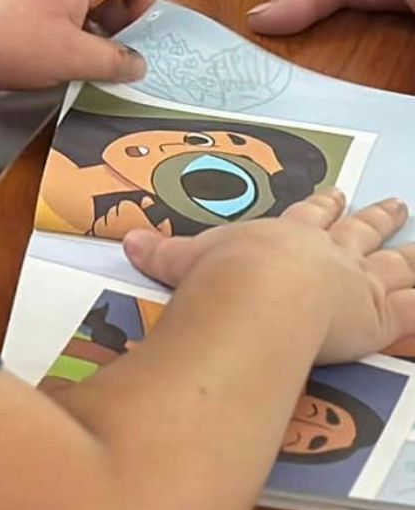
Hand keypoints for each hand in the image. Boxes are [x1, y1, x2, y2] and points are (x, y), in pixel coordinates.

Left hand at [0, 0, 157, 94]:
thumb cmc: (11, 43)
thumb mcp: (72, 57)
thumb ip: (114, 61)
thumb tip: (139, 65)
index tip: (140, 35)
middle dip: (126, 18)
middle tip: (121, 54)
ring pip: (90, 2)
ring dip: (101, 31)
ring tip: (97, 65)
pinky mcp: (27, 10)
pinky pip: (67, 16)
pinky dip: (78, 36)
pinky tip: (69, 65)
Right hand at [125, 190, 414, 364]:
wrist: (260, 294)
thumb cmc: (224, 274)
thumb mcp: (186, 259)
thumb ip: (161, 252)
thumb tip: (124, 240)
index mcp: (288, 235)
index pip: (310, 215)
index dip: (324, 205)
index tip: (338, 192)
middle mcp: (329, 253)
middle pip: (360, 231)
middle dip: (376, 219)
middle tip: (397, 204)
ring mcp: (357, 283)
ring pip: (393, 265)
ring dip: (409, 255)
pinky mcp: (377, 317)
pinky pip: (410, 312)